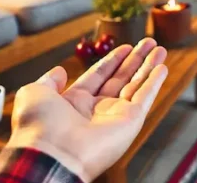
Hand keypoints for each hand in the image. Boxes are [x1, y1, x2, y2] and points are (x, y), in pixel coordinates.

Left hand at [7, 38, 167, 181]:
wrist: (52, 154)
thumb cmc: (38, 126)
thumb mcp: (34, 93)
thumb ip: (48, 80)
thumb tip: (59, 71)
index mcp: (74, 103)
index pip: (99, 76)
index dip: (112, 61)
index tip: (125, 47)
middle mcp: (97, 110)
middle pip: (121, 78)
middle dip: (136, 60)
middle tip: (149, 43)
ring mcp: (115, 116)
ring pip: (136, 85)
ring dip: (149, 66)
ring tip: (161, 49)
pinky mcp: (130, 122)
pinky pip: (145, 98)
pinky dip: (154, 83)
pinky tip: (162, 67)